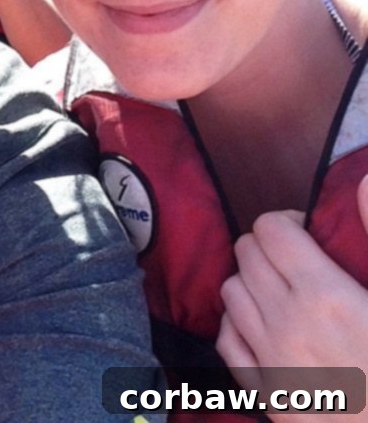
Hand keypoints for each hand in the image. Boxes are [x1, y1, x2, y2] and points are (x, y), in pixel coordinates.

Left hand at [217, 177, 367, 419]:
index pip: (271, 229)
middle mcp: (286, 323)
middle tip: (300, 258)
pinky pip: (228, 343)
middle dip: (269, 245)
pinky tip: (266, 327)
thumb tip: (365, 180)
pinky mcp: (269, 399)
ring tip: (284, 288)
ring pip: (230, 292)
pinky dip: (239, 325)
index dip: (288, 221)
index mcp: (324, 295)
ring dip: (251, 280)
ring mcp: (272, 363)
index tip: (312, 234)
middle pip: (246, 253)